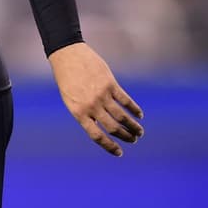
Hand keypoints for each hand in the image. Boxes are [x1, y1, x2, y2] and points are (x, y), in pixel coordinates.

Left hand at [49, 42, 143, 156]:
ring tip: (139, 131)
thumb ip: (85, 114)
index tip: (119, 152)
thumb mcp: (71, 100)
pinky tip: (139, 115)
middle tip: (133, 140)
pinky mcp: (110, 83)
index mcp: (79, 113)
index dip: (109, 146)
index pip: (97, 136)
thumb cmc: (67, 79)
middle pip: (113, 128)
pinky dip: (134, 109)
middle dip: (125, 136)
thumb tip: (101, 127)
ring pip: (122, 116)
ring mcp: (102, 95)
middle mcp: (91, 106)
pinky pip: (125, 100)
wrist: (67, 55)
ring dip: (133, 126)